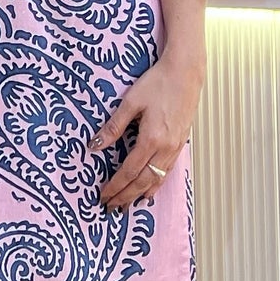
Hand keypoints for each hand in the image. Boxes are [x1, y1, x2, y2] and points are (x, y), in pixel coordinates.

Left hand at [89, 50, 205, 212]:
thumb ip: (113, 127)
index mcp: (151, 139)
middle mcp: (165, 148)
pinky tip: (150, 191)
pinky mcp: (181, 143)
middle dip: (126, 196)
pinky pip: (167, 171)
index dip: (115, 186)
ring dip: (140, 194)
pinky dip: (157, 184)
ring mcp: (175, 147)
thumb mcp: (130, 103)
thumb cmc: (158, 83)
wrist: (186, 72)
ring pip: (157, 179)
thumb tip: (94, 146)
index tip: (103, 196)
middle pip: (143, 181)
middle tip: (111, 208)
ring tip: (127, 205)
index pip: (129, 171)